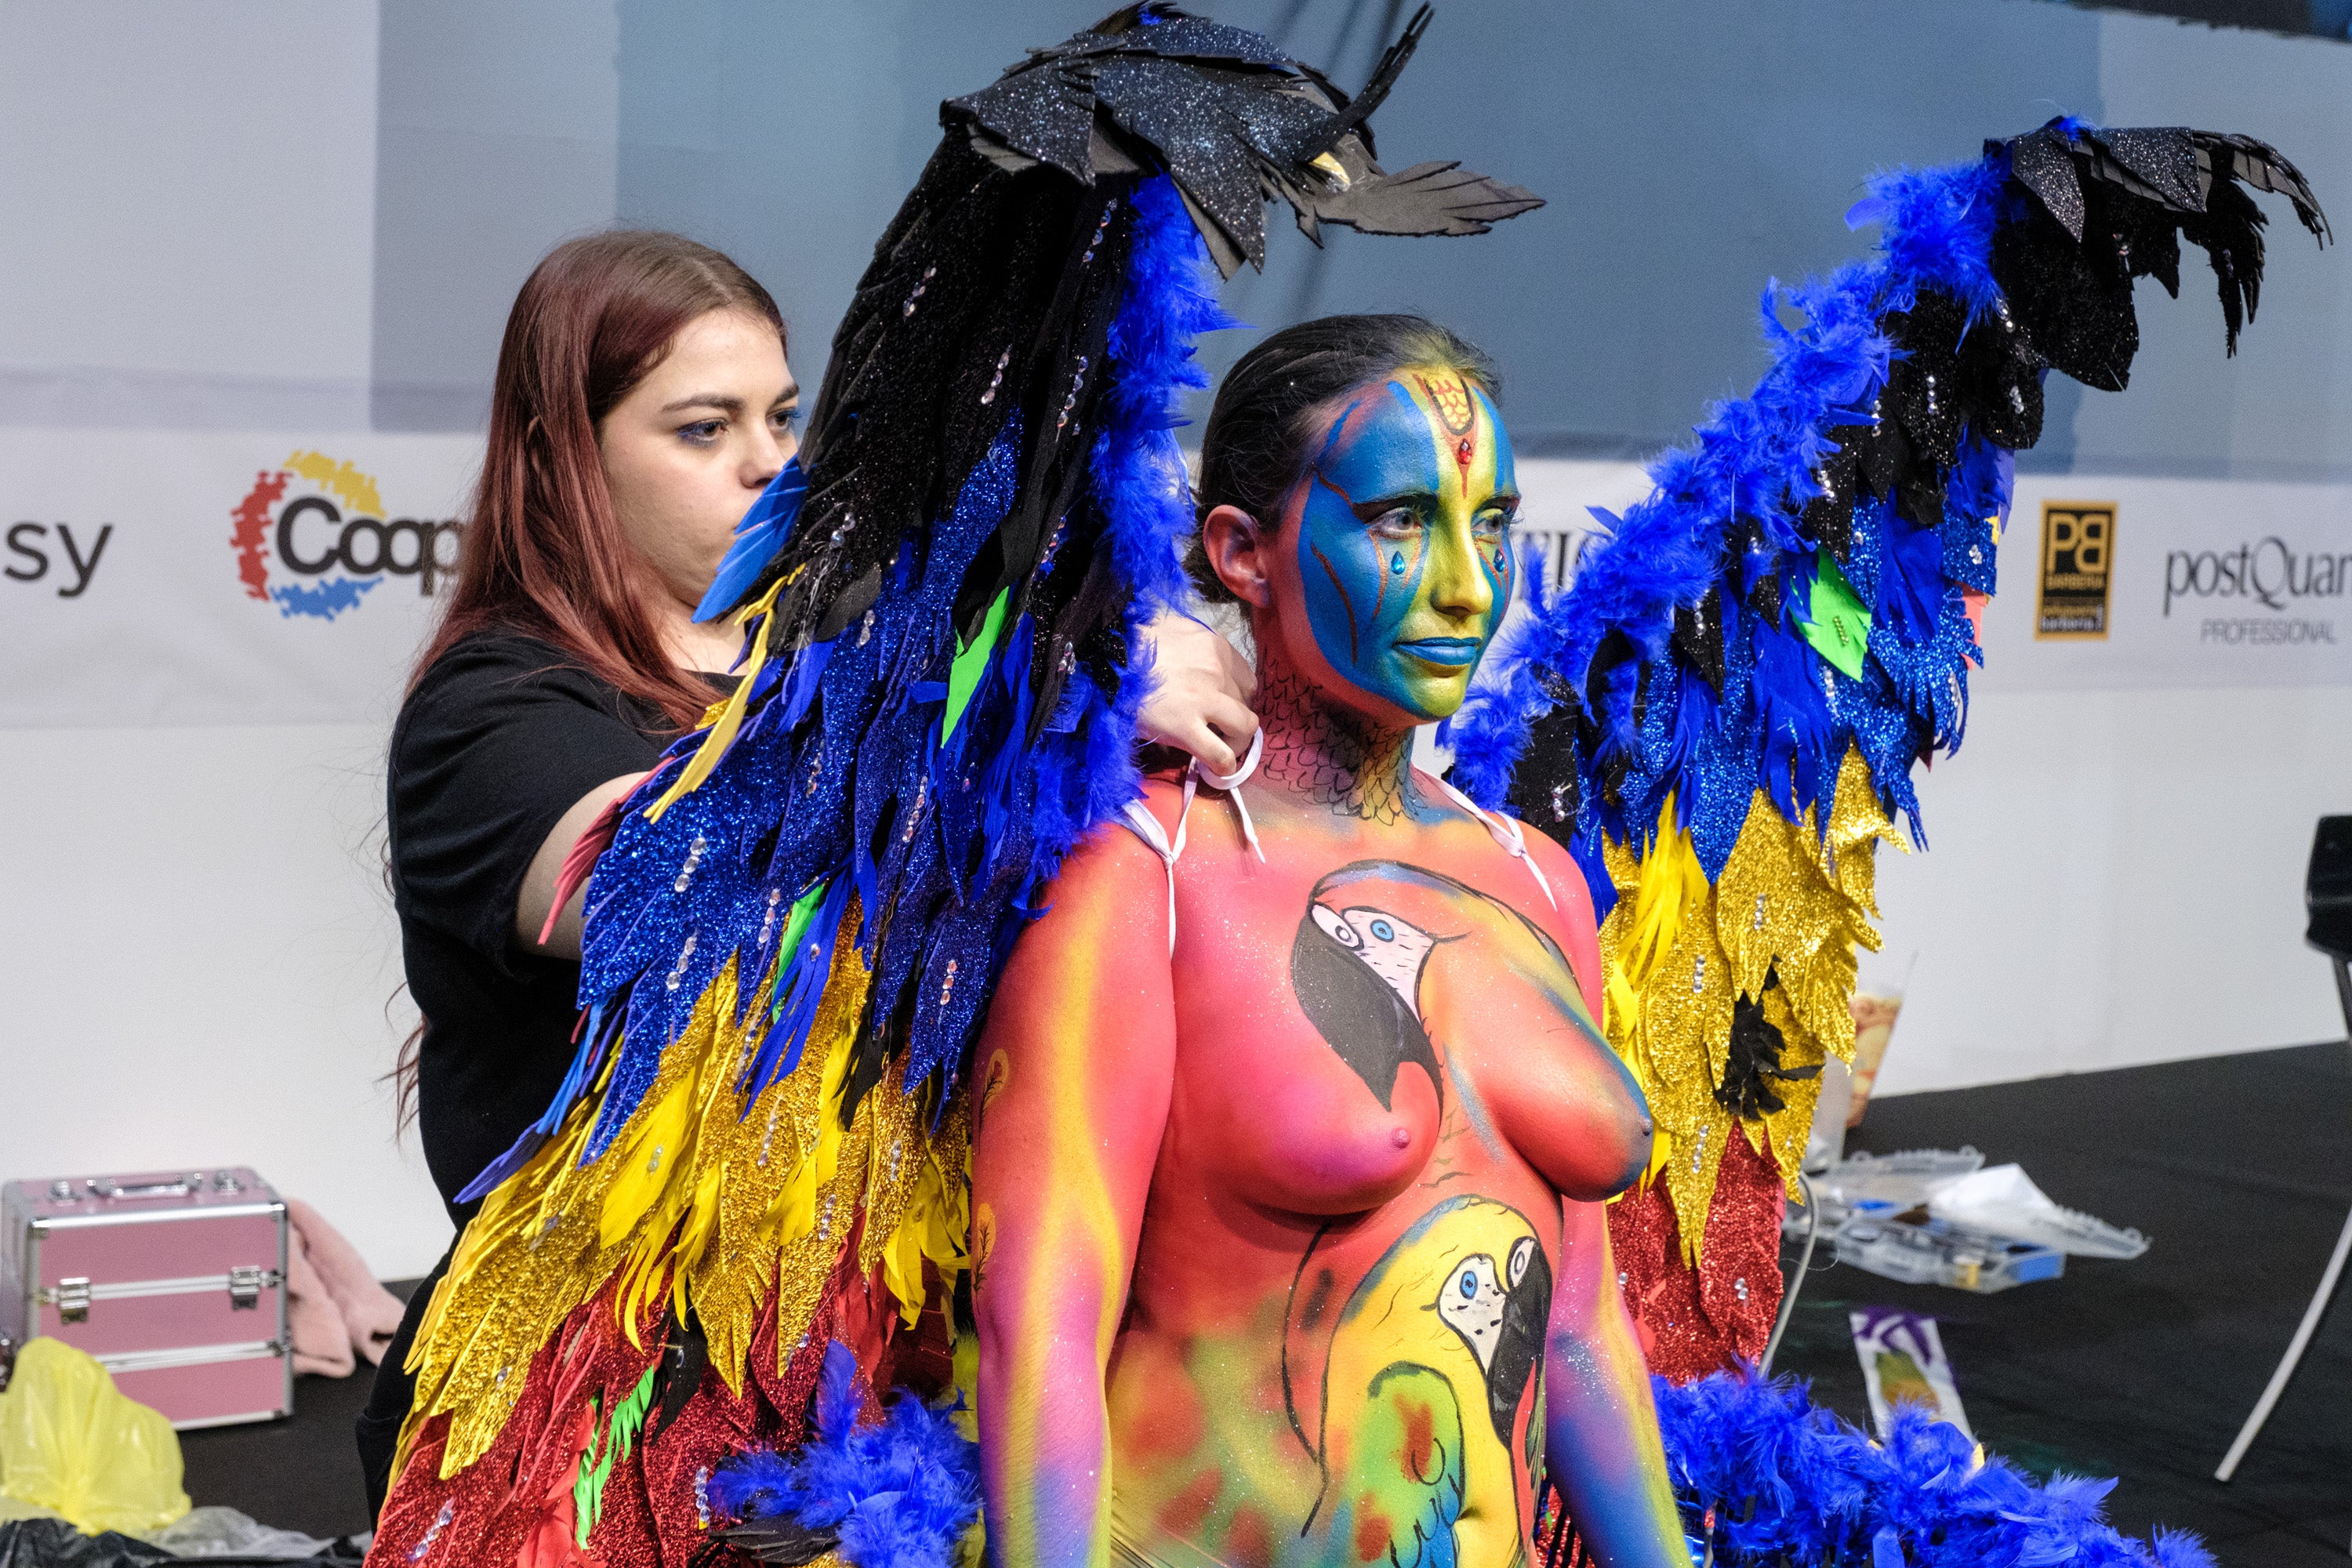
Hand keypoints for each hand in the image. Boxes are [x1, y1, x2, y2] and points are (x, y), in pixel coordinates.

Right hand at [1136, 609, 1257, 775]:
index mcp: (1217, 647)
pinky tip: (1214, 769)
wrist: (1108, 656)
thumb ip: (1196, 646)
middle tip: (1219, 731)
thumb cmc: (1135, 641)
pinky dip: (1224, 766)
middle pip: (1248, 705)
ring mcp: (1204, 700)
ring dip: (1236, 743)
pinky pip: (1220, 755)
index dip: (1239, 699)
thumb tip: (1197, 661)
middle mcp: (1218, 672)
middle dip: (1237, 721)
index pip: (1247, 681)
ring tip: (1220, 749)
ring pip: (1245, 729)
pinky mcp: (1185, 728)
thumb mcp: (1176, 631)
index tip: (1225, 708)